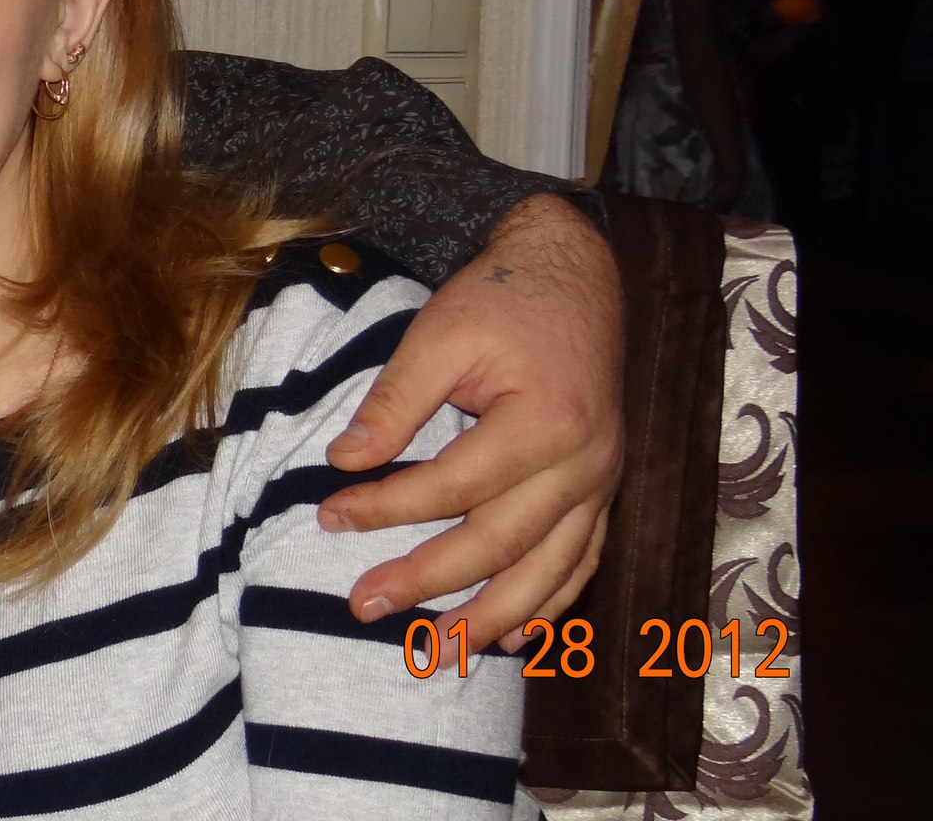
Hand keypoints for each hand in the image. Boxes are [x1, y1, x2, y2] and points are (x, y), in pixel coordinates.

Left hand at [318, 194, 622, 649]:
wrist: (577, 278)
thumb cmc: (504, 301)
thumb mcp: (440, 331)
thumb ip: (395, 398)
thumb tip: (344, 461)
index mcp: (546, 421)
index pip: (454, 485)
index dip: (387, 508)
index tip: (329, 516)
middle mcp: (584, 464)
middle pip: (500, 543)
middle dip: (428, 582)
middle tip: (363, 606)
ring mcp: (601, 484)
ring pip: (547, 572)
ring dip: (488, 619)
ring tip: (434, 655)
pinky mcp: (603, 491)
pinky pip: (580, 563)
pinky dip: (548, 606)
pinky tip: (511, 638)